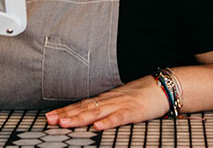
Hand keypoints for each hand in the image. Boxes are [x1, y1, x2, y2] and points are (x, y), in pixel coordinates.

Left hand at [45, 75, 169, 130]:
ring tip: (65, 123)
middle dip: (66, 114)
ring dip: (80, 118)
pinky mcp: (134, 111)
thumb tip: (91, 118)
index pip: (81, 105)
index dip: (65, 111)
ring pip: (97, 111)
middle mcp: (110, 100)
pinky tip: (98, 127)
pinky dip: (108, 122)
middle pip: (84, 108)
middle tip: (49, 120)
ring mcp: (121, 104)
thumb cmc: (142, 96)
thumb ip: (106, 108)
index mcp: (106, 99)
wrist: (163, 86)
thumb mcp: (120, 101)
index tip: (49, 117)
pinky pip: (119, 117)